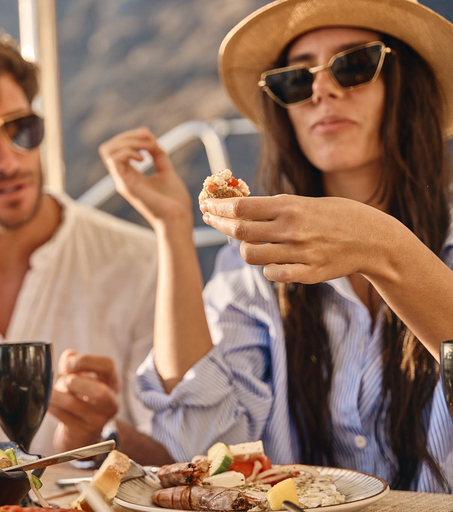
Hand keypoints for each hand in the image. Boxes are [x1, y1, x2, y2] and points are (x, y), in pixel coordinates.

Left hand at [48, 349, 119, 451]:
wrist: (80, 434)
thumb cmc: (80, 398)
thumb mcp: (80, 377)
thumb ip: (73, 363)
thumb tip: (69, 356)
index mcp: (112, 383)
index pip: (108, 366)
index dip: (86, 361)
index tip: (68, 364)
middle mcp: (110, 403)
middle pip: (99, 392)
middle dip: (75, 383)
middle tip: (63, 381)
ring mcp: (98, 420)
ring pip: (72, 403)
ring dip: (55, 394)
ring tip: (47, 391)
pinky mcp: (82, 432)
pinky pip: (61, 415)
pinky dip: (49, 405)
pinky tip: (44, 402)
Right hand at [99, 127, 192, 231]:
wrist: (178, 218)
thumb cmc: (174, 200)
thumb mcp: (165, 170)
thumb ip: (157, 155)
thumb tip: (150, 139)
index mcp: (130, 175)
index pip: (116, 149)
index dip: (130, 136)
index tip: (149, 137)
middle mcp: (122, 178)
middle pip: (108, 148)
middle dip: (128, 136)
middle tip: (148, 140)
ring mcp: (123, 182)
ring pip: (109, 151)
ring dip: (129, 142)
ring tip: (147, 148)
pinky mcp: (127, 186)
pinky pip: (115, 160)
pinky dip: (129, 152)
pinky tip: (143, 159)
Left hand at [200, 194, 388, 282]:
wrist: (373, 239)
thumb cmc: (336, 215)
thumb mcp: (306, 202)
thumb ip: (274, 207)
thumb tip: (236, 207)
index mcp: (291, 206)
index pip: (241, 208)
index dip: (218, 207)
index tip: (206, 205)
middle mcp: (292, 229)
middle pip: (239, 232)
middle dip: (218, 225)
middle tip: (210, 219)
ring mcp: (300, 253)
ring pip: (251, 256)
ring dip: (245, 249)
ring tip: (250, 243)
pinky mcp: (308, 273)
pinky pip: (272, 274)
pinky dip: (267, 267)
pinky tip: (274, 260)